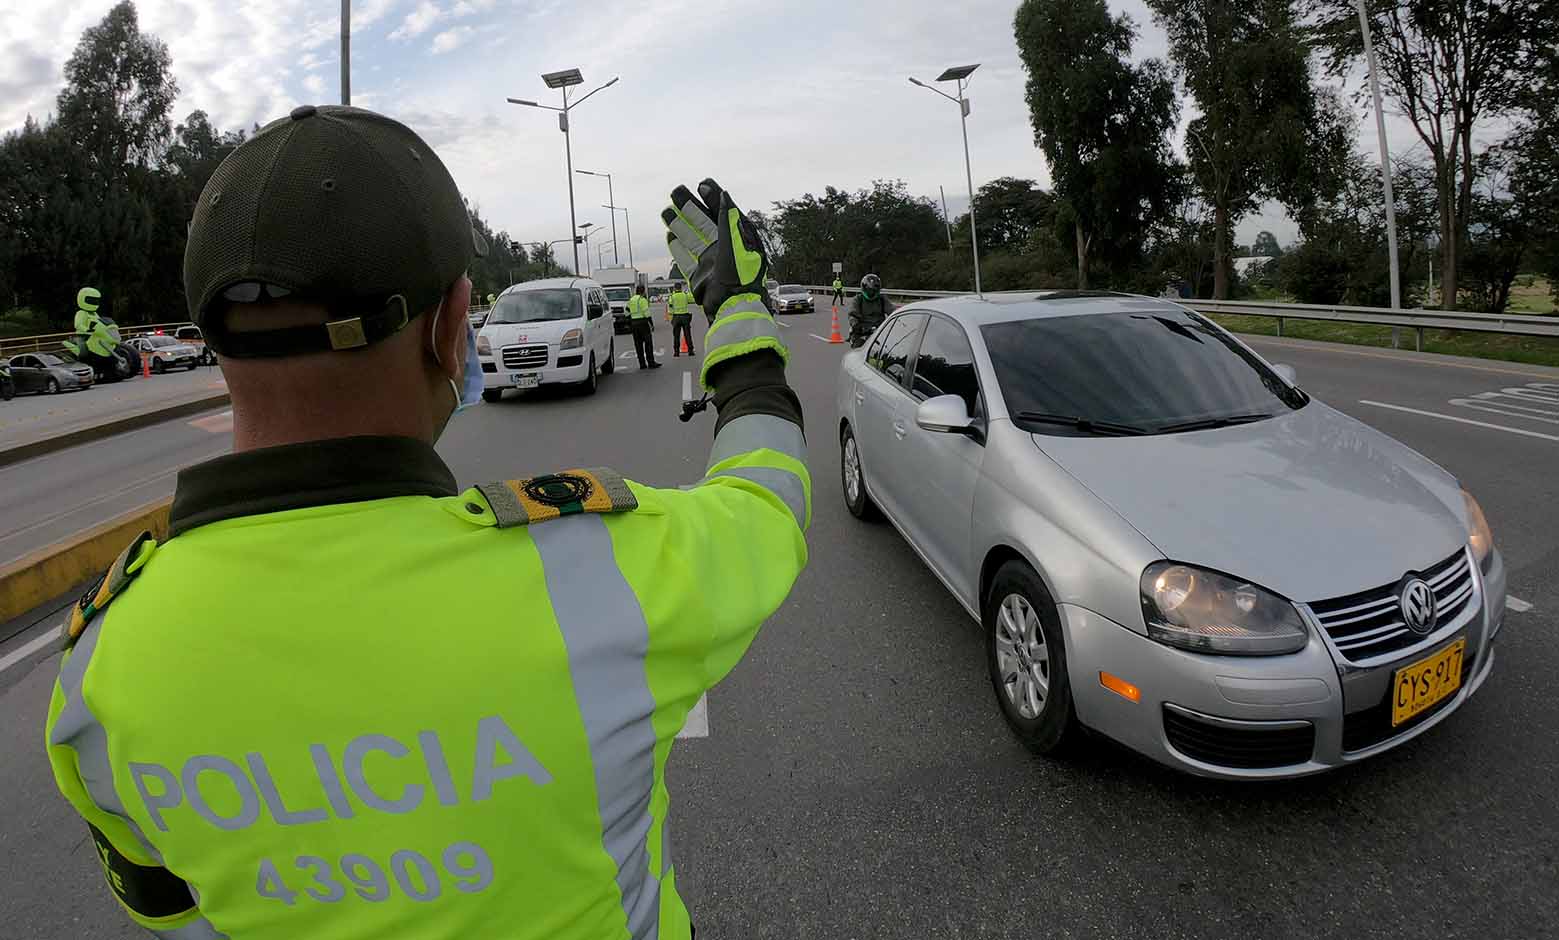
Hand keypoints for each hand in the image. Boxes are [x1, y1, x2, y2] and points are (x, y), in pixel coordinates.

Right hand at [662, 179, 769, 323]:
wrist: (732, 306)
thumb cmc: (740, 276)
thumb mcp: (735, 242)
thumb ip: (727, 218)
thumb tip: (723, 194)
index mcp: (736, 239)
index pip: (723, 212)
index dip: (713, 197)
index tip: (703, 184)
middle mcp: (723, 248)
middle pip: (703, 222)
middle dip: (690, 206)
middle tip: (676, 191)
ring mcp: (710, 262)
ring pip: (691, 237)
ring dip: (679, 223)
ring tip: (667, 209)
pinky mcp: (700, 276)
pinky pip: (686, 258)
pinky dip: (678, 247)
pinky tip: (670, 235)